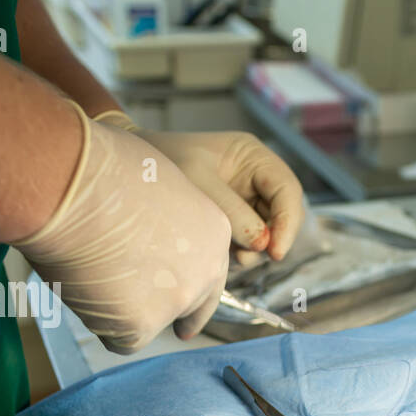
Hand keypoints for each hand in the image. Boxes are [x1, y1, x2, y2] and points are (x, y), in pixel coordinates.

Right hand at [14, 104, 231, 352]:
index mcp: (213, 231)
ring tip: (89, 273)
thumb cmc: (101, 167)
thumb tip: (147, 226)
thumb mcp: (155, 181)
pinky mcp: (142, 325)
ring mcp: (176, 300)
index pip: (211, 272)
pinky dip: (101, 323)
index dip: (194, 286)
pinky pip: (122, 338)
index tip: (186, 304)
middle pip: (192, 304)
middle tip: (166, 328)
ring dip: (123, 309)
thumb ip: (164, 215)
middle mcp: (205, 270)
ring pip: (150, 321)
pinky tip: (84, 293)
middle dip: (178, 317)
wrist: (74, 186)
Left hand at [96, 113, 304, 266]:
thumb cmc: (161, 161)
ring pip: (267, 233)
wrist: (127, 170)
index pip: (287, 190)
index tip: (274, 251)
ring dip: (252, 249)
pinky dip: (238, 252)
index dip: (288, 222)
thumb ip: (231, 211)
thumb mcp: (196, 181)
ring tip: (224, 252)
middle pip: (283, 215)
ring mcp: (245, 201)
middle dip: (270, 239)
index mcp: (252, 156)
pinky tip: (215, 250)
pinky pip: (247, 243)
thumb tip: (262, 243)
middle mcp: (254, 179)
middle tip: (246, 258)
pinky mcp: (232, 222)